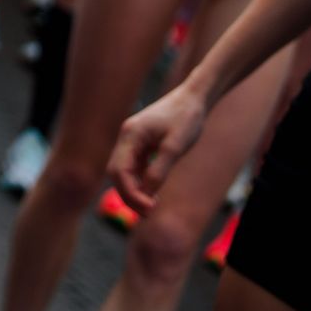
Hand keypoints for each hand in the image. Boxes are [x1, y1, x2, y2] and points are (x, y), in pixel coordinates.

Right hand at [109, 81, 208, 214]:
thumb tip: (146, 196)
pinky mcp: (141, 142)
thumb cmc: (186, 119)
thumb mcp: (175, 147)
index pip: (119, 171)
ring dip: (134, 190)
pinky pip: (134, 166)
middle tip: (149, 212)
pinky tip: (153, 192)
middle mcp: (127, 136)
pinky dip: (140, 181)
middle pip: (117, 173)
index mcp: (131, 134)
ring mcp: (133, 139)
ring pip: (124, 171)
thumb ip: (159, 171)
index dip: (131, 194)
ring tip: (151, 206)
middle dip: (129, 195)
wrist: (194, 98)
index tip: (150, 209)